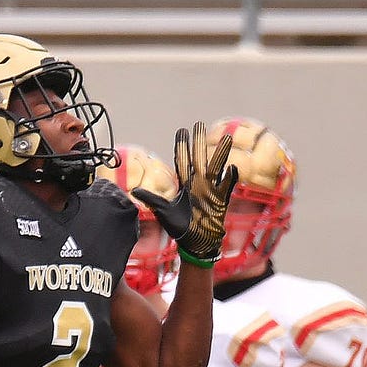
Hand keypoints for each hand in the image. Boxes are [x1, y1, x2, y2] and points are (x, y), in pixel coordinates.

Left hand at [150, 122, 238, 267]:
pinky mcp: (221, 200)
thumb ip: (152, 199)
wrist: (195, 242)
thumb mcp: (163, 212)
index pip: (183, 160)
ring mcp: (211, 190)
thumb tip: (133, 191)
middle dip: (199, 142)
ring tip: (225, 138)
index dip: (182, 146)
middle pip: (199, 158)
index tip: (181, 130)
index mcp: (185, 184)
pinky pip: (228, 186)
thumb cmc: (179, 227)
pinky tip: (232, 168)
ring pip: (217, 167)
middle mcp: (198, 183)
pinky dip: (231, 178)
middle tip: (199, 124)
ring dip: (220, 153)